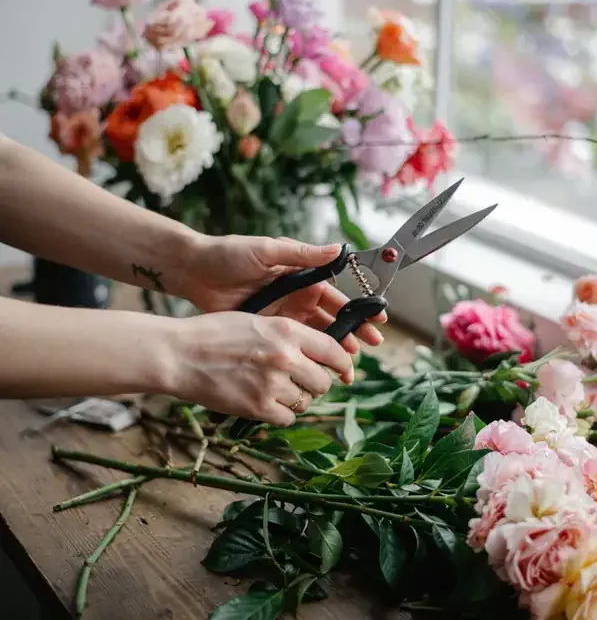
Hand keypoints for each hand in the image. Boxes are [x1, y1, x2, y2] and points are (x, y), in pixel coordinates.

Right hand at [170, 312, 353, 422]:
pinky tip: (264, 402)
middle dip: (315, 384)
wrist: (180, 354)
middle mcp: (285, 357)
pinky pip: (288, 418)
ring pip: (306, 401)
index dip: (342, 364)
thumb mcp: (258, 321)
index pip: (334, 351)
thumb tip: (318, 352)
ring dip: (297, 399)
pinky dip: (280, 413)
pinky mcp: (258, 407)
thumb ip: (289, 335)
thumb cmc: (214, 334)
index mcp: (287, 331)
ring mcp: (272, 384)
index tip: (343, 371)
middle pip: (324, 381)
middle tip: (299, 381)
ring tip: (275, 389)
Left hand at [179, 234, 385, 353]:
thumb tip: (338, 249)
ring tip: (347, 366)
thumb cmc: (231, 254)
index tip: (378, 320)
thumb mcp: (268, 251)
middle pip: (332, 320)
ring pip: (315, 337)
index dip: (358, 309)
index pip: (337, 297)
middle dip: (352, 334)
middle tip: (369, 349)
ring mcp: (283, 317)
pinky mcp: (267, 332)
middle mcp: (297, 298)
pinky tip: (317, 370)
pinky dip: (307, 358)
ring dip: (333, 351)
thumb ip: (302, 254)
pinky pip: (293, 347)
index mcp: (302, 278)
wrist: (195, 271)